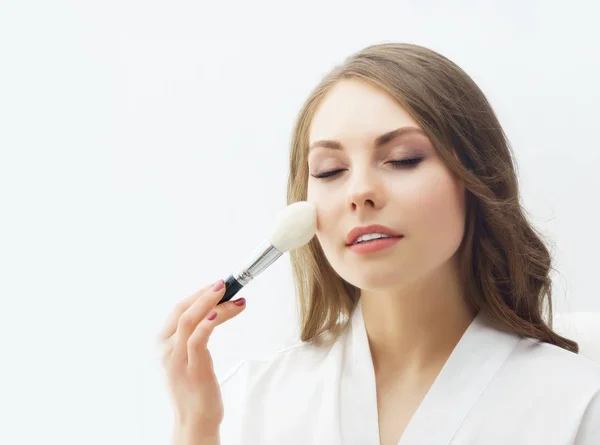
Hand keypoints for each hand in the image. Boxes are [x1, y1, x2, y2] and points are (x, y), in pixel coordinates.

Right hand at [159, 280, 246, 433]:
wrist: (195, 421)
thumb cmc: (196, 387)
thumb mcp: (190, 357)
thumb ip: (194, 336)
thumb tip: (212, 310)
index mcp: (163, 344)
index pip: (178, 309)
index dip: (197, 294)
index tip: (216, 285)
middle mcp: (165, 349)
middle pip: (182, 310)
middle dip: (204, 293)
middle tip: (225, 283)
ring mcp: (177, 359)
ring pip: (190, 320)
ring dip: (212, 303)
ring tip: (231, 294)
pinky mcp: (192, 369)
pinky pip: (197, 339)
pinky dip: (208, 322)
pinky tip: (220, 313)